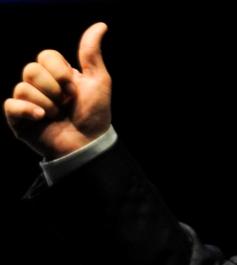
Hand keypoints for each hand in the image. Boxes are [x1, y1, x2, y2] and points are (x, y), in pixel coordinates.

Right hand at [4, 22, 111, 158]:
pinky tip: (43, 119)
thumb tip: (100, 25)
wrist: (89, 144)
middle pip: (31, 70)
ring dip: (47, 103)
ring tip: (58, 115)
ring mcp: (28, 101)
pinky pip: (12, 104)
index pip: (45, 55)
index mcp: (57, 74)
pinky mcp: (18, 118)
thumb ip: (92, 53)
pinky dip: (29, 110)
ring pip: (23, 87)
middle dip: (54, 89)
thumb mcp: (98, 81)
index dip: (58, 70)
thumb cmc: (95, 114)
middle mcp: (40, 85)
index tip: (73, 86)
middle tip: (67, 104)